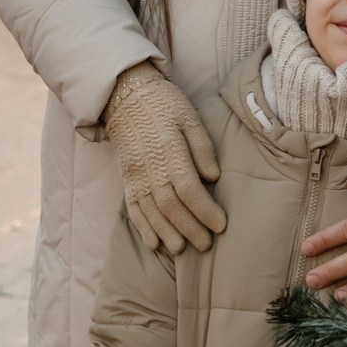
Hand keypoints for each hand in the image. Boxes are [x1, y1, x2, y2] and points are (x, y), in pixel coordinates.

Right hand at [103, 62, 225, 254]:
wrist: (125, 95)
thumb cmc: (164, 104)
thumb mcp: (190, 117)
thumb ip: (203, 147)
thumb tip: (213, 177)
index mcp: (169, 151)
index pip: (189, 189)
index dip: (205, 211)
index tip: (221, 225)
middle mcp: (149, 168)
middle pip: (170, 206)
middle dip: (189, 229)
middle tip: (206, 245)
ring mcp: (135, 175)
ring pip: (151, 212)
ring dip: (167, 234)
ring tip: (182, 250)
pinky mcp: (126, 179)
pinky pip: (133, 209)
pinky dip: (143, 228)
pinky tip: (154, 243)